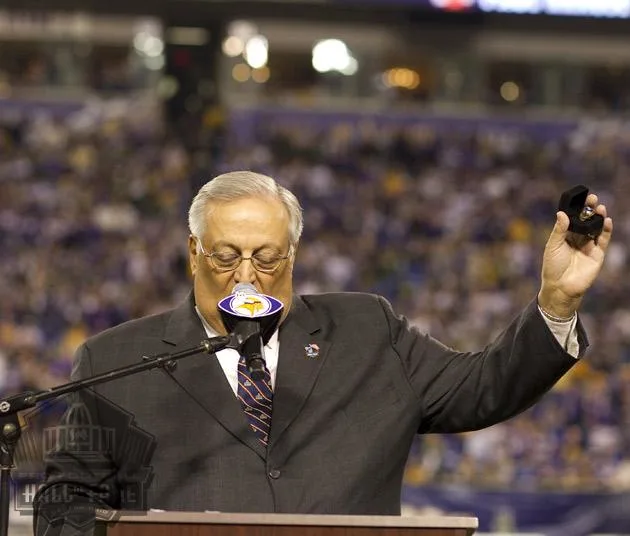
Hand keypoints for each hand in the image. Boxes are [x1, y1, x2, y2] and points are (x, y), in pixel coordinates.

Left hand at [538, 193, 612, 318]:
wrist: (561, 287)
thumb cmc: (552, 267)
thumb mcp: (553, 246)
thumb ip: (559, 230)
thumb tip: (562, 213)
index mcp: (564, 236)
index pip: (572, 218)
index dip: (577, 208)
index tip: (580, 197)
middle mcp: (577, 239)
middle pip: (586, 221)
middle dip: (589, 209)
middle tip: (592, 197)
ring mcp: (588, 246)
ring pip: (596, 228)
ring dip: (599, 217)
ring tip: (600, 207)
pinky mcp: (597, 254)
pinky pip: (603, 240)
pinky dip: (606, 230)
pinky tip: (607, 220)